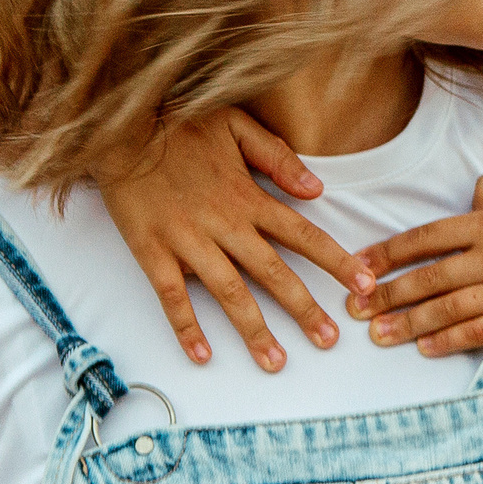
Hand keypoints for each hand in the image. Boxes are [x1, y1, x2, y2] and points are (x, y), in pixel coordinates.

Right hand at [100, 109, 371, 370]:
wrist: (117, 123)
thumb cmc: (178, 121)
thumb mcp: (236, 124)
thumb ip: (278, 158)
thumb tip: (318, 189)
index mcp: (247, 196)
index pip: (303, 234)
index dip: (336, 262)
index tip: (365, 285)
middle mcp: (224, 223)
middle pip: (273, 273)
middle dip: (305, 309)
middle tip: (329, 341)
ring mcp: (187, 240)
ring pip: (229, 293)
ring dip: (254, 330)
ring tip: (276, 362)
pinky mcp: (151, 251)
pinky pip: (172, 296)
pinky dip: (186, 327)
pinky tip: (201, 355)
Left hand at [349, 174, 482, 357]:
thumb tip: (468, 202)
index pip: (427, 238)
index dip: (389, 253)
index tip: (361, 265)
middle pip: (428, 277)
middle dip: (386, 293)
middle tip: (355, 306)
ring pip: (446, 309)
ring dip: (407, 322)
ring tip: (378, 334)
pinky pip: (477, 332)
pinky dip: (446, 340)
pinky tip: (424, 347)